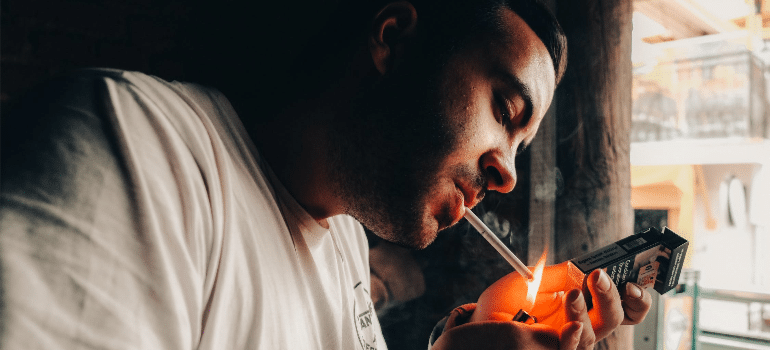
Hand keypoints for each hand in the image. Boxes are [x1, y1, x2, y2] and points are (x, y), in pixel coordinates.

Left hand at [468, 262, 651, 348]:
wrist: (478, 324)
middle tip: (599, 278)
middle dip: (613, 298)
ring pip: (593, 335)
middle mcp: (579, 327)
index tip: (631, 279)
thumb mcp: (530, 280)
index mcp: (580, 307)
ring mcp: (566, 342)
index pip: (620, 306)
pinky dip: (574, 338)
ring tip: (572, 295)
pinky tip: (572, 325)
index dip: (635, 296)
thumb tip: (584, 265)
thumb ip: (557, 273)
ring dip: (584, 311)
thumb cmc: (502, 304)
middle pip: (615, 319)